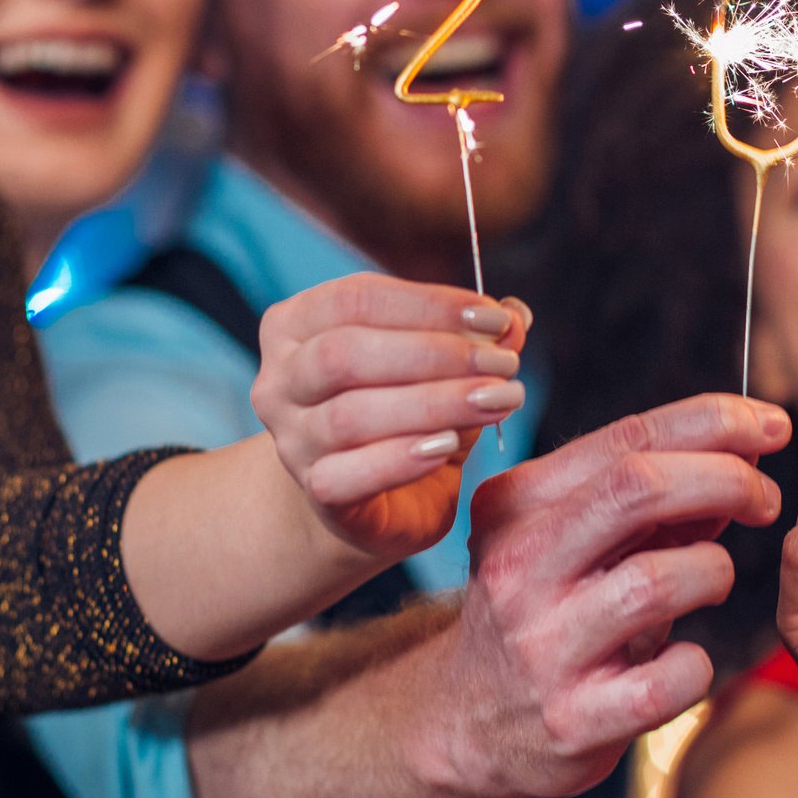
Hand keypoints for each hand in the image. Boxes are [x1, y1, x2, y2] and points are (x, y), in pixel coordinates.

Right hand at [252, 273, 529, 560]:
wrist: (375, 499)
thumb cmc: (406, 414)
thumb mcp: (444, 367)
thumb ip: (474, 336)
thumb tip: (516, 315)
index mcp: (298, 325)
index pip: (356, 299)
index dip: (430, 304)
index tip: (497, 318)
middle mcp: (281, 380)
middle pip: (346, 353)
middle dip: (435, 354)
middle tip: (504, 364)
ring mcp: (291, 441)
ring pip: (350, 415)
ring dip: (434, 403)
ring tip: (495, 400)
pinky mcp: (316, 493)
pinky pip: (347, 475)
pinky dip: (401, 458)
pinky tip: (448, 447)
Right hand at [411, 392, 790, 797]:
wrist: (465, 721)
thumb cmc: (540, 610)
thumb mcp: (572, 539)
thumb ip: (650, 498)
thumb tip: (745, 451)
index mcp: (516, 504)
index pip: (628, 438)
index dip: (715, 422)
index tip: (771, 425)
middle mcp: (518, 567)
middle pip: (639, 488)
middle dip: (725, 479)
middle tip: (766, 500)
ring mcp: (542, 646)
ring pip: (660, 579)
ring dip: (712, 570)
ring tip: (710, 580)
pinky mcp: (572, 720)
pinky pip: (674, 675)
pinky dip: (697, 663)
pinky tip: (680, 662)